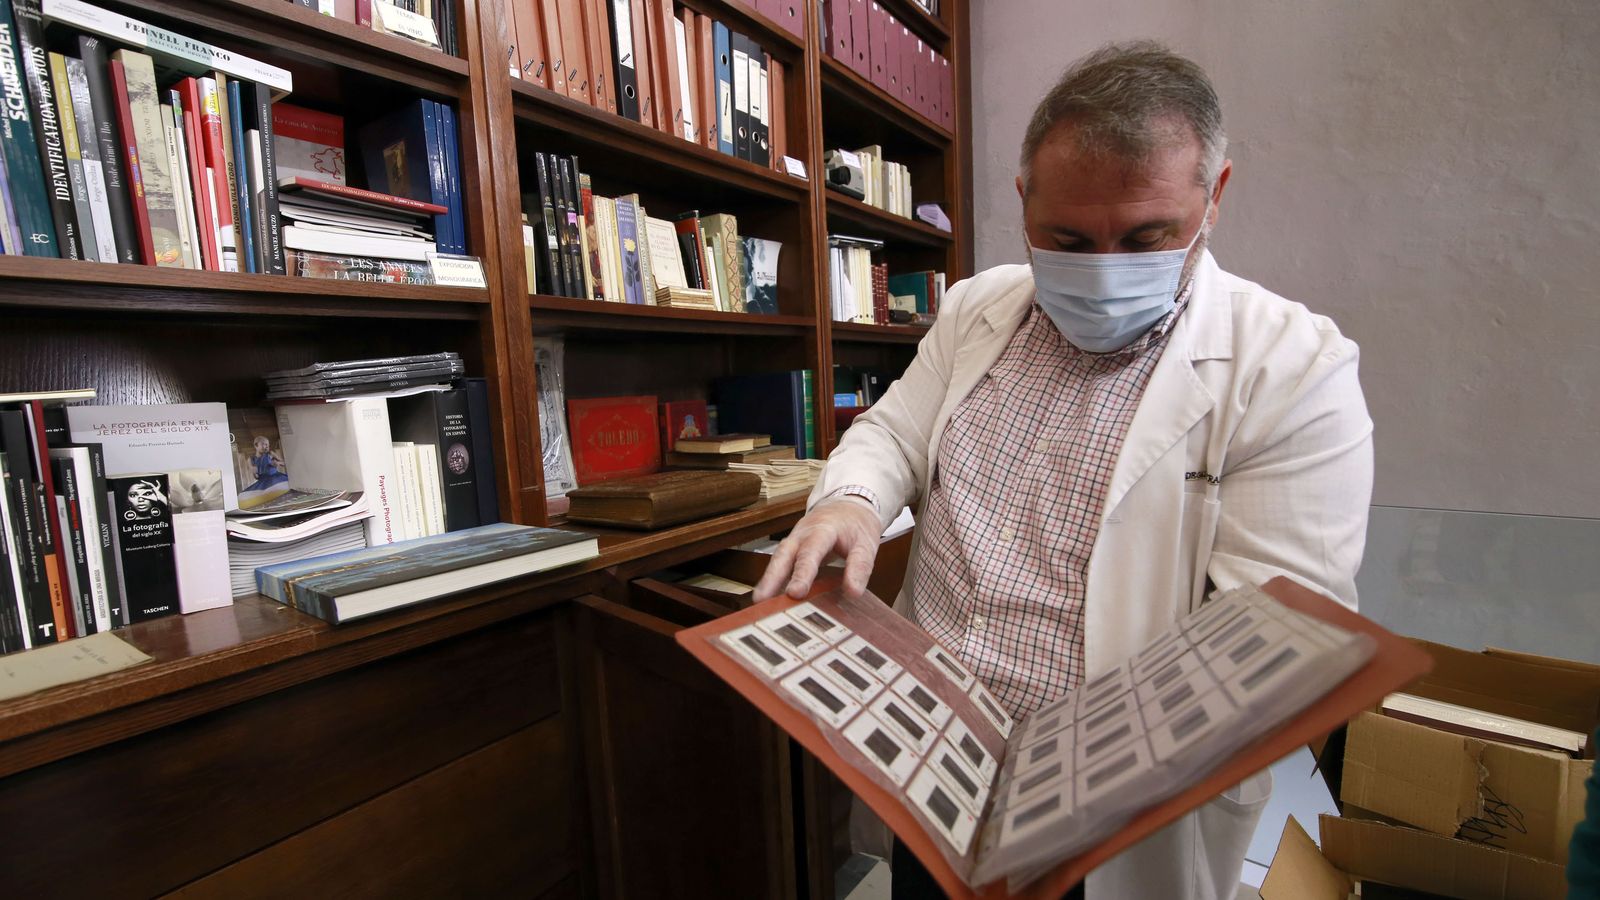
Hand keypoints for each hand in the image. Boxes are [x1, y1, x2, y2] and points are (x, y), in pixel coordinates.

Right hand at [754, 498, 880, 600]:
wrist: (848, 505)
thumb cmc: (856, 524)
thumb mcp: (866, 543)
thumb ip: (860, 567)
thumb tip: (853, 592)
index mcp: (822, 529)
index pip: (810, 552)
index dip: (802, 573)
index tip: (795, 592)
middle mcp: (802, 534)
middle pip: (783, 555)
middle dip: (771, 578)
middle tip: (762, 600)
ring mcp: (794, 541)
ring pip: (777, 560)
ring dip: (768, 580)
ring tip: (760, 603)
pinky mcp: (792, 550)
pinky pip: (780, 564)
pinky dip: (773, 580)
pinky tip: (769, 598)